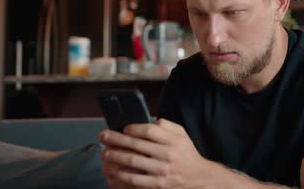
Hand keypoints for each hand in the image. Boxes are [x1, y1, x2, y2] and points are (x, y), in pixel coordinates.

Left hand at [99, 119, 213, 188]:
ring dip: (116, 156)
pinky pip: (135, 180)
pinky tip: (114, 171)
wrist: (199, 179)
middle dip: (117, 139)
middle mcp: (168, 155)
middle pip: (137, 145)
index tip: (124, 127)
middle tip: (104, 136)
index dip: (134, 128)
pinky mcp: (158, 186)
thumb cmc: (187, 155)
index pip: (150, 131)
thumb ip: (167, 125)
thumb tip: (150, 121)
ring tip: (105, 153)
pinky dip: (122, 175)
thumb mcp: (183, 135)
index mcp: (173, 141)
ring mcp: (162, 171)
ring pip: (133, 162)